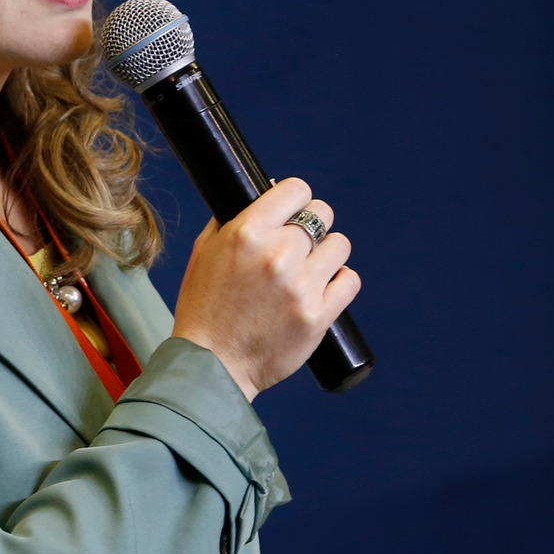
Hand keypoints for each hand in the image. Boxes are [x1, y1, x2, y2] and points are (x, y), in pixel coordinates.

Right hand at [171, 178, 360, 401]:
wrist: (211, 364)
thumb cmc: (204, 307)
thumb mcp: (205, 251)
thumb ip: (232, 220)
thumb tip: (267, 194)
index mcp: (247, 233)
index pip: (296, 190)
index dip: (297, 198)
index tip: (294, 210)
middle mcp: (277, 254)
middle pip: (322, 214)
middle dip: (313, 225)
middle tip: (303, 243)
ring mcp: (300, 287)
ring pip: (340, 246)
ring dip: (328, 254)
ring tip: (312, 268)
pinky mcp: (317, 316)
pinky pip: (349, 281)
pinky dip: (340, 282)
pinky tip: (324, 288)